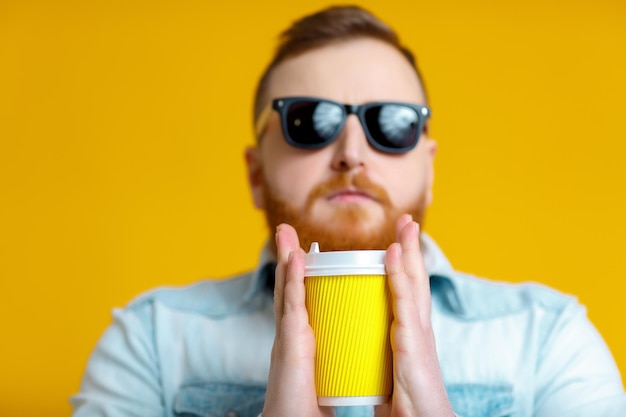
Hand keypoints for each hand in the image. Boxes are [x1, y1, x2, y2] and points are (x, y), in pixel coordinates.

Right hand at [262, 224, 332, 416]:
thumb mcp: (326, 376)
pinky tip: (294, 259)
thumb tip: (351, 361)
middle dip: (289, 259)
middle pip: (291, 289)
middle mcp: (292, 335)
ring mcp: (288, 338)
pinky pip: (292, 306)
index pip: (302, 302)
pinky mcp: (290, 345)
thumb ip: (334, 363)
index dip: (301, 278)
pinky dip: (291, 280)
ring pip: (287, 290)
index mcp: (301, 340)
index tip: (303, 256)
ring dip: (286, 259)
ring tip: (284, 232)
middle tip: (286, 232)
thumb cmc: (308, 408)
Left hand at [375, 214, 454, 416]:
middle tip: (406, 222)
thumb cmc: (407, 406)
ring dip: (408, 250)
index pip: (408, 293)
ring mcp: (418, 332)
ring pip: (413, 282)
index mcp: (411, 335)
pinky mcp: (413, 341)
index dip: (405, 267)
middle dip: (411, 249)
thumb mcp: (392, 372)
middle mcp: (418, 328)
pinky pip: (404, 300)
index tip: (398, 244)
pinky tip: (393, 251)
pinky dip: (399, 273)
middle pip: (415, 280)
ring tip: (405, 223)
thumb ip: (381, 357)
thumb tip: (363, 355)